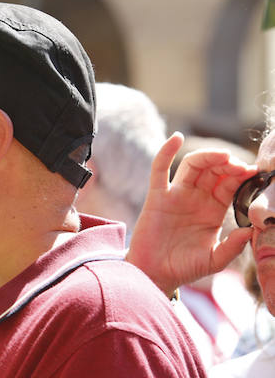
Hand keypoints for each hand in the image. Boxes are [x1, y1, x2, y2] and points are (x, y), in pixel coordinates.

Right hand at [126, 132, 255, 296]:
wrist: (155, 274)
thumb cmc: (184, 267)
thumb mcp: (214, 260)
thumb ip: (232, 247)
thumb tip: (250, 230)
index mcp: (213, 210)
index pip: (230, 185)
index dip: (242, 177)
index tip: (254, 173)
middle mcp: (196, 198)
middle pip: (214, 171)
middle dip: (228, 165)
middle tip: (241, 166)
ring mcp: (176, 194)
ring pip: (193, 166)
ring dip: (208, 157)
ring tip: (223, 157)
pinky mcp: (157, 195)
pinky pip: (160, 169)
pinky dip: (166, 151)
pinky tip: (176, 137)